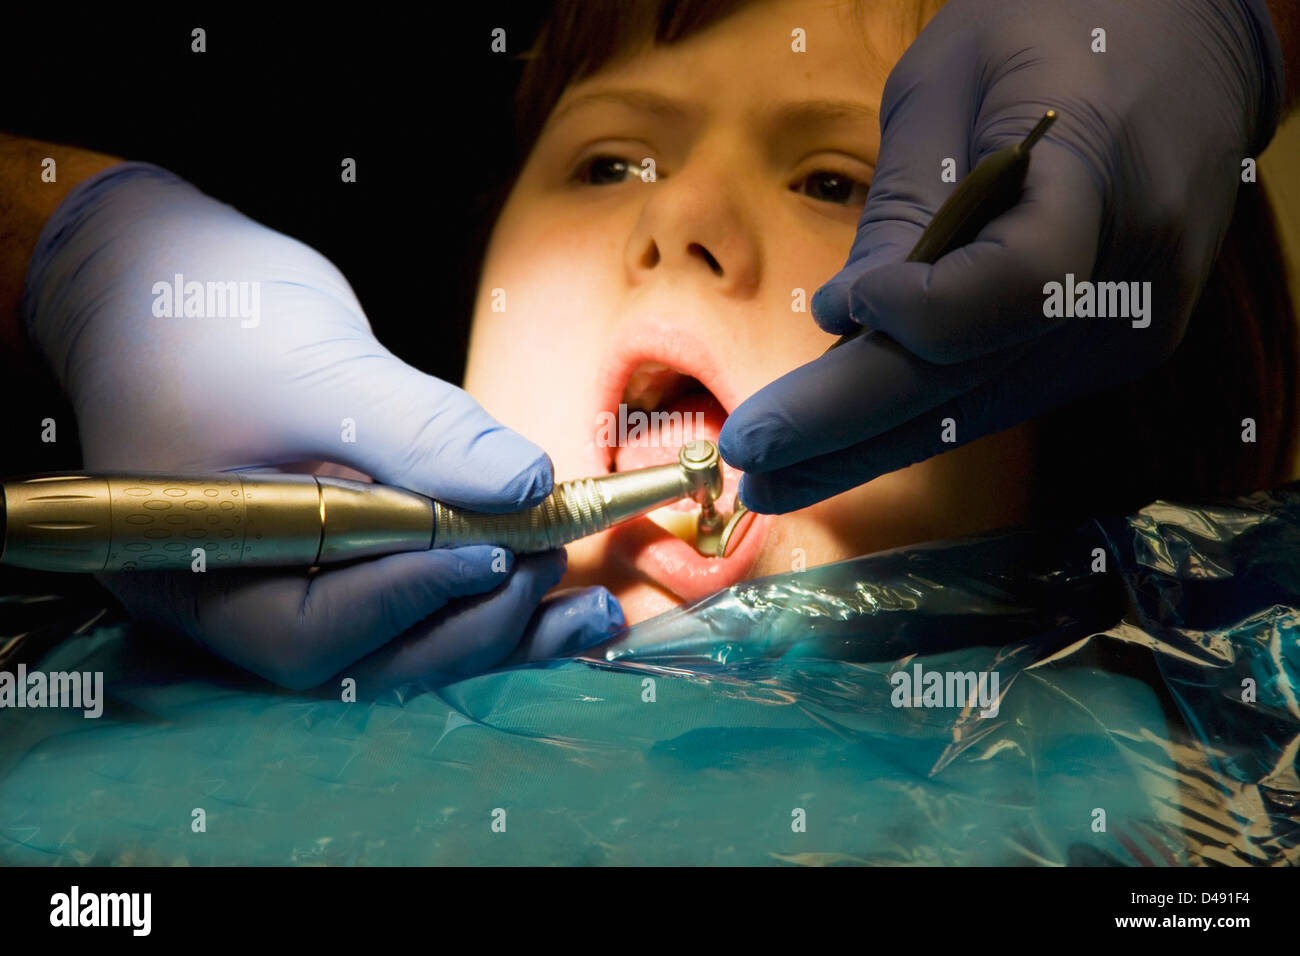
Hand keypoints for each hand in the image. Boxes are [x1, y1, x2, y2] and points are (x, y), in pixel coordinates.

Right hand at [23, 162, 622, 690]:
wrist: (155, 282)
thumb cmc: (205, 316)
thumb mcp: (313, 366)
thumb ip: (419, 431)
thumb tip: (527, 484)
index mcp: (197, 569)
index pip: (308, 630)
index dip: (409, 602)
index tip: (496, 555)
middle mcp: (240, 600)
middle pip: (365, 659)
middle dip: (467, 623)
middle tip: (547, 563)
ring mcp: (290, 583)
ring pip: (402, 641)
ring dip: (498, 630)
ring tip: (591, 612)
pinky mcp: (338, 558)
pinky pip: (415, 599)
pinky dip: (488, 600)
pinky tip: (565, 601)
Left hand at [719, 0, 1284, 512]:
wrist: (1187, 47)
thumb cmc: (1056, 34)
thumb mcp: (956, 77)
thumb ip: (908, 204)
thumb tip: (846, 324)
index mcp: (1099, 176)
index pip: (1014, 285)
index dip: (922, 313)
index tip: (840, 308)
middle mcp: (1128, 281)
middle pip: (972, 379)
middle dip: (846, 427)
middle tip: (752, 464)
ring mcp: (1125, 329)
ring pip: (977, 407)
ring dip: (866, 445)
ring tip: (770, 477)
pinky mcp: (1107, 349)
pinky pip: (997, 392)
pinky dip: (916, 416)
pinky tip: (840, 441)